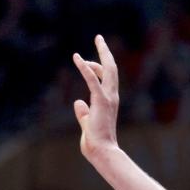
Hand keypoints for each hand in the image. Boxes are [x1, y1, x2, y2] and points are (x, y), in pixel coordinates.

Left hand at [73, 34, 119, 158]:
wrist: (102, 152)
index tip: (86, 59)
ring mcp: (108, 98)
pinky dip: (85, 68)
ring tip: (98, 39)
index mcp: (109, 101)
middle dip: (105, 52)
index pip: (105, 78)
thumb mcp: (87, 124)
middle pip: (111, 69)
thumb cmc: (96, 142)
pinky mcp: (100, 101)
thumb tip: (78, 103)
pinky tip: (77, 58)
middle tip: (99, 38)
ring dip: (102, 53)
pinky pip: (92, 80)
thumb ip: (83, 113)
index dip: (97, 67)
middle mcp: (112, 96)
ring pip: (108, 70)